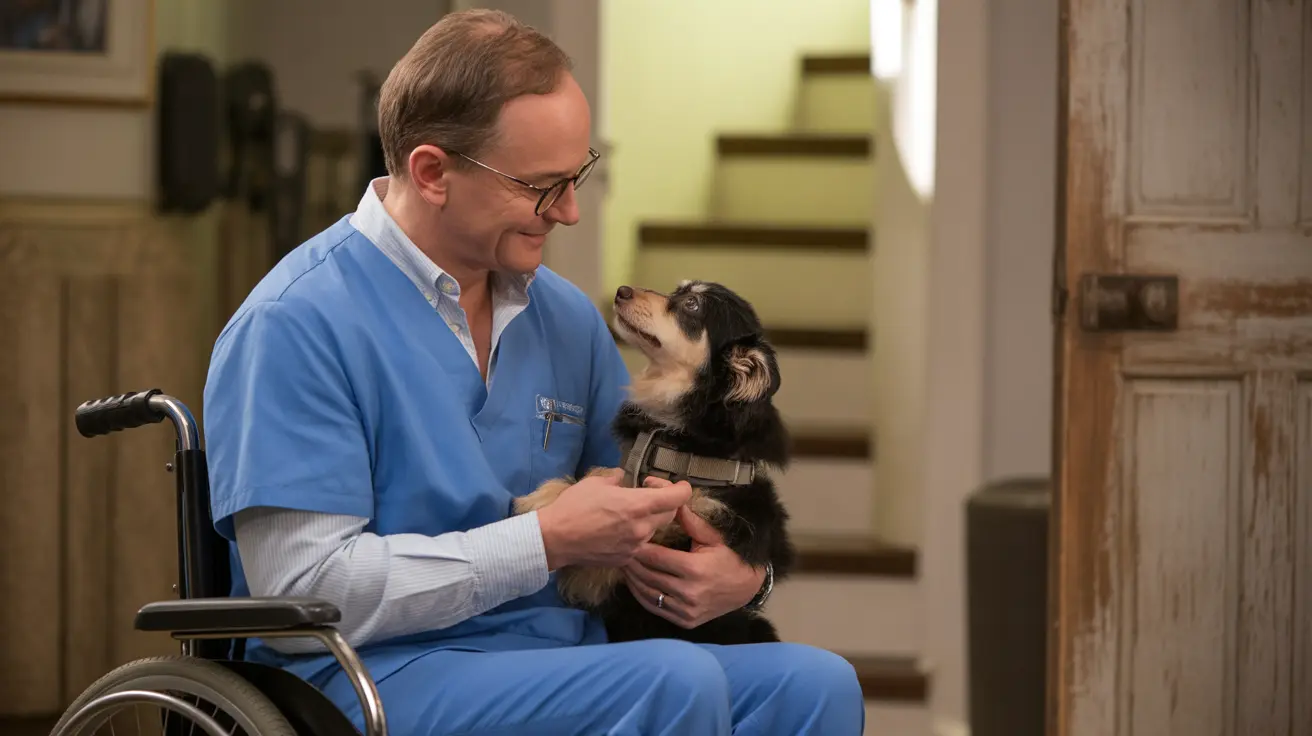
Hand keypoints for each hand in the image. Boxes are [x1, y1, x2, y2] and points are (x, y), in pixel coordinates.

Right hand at [537, 470, 692, 569]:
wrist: (554, 539)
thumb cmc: (573, 506)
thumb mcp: (595, 484)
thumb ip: (616, 479)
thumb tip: (622, 477)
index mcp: (638, 505)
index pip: (678, 498)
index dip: (681, 489)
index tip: (675, 485)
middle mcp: (642, 527)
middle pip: (670, 514)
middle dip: (664, 502)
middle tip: (647, 494)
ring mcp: (635, 546)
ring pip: (655, 530)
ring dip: (649, 519)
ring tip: (629, 513)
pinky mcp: (626, 559)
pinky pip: (640, 544)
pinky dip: (636, 535)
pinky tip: (618, 530)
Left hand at [623, 505, 766, 628]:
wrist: (746, 588)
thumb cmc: (728, 558)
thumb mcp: (711, 537)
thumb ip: (689, 521)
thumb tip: (671, 501)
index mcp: (694, 568)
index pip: (656, 557)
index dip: (639, 548)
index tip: (629, 538)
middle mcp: (689, 592)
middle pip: (648, 575)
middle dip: (632, 562)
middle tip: (620, 551)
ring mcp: (686, 610)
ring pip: (648, 593)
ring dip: (632, 579)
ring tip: (624, 565)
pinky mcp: (685, 621)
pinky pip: (655, 608)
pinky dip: (641, 595)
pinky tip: (635, 583)